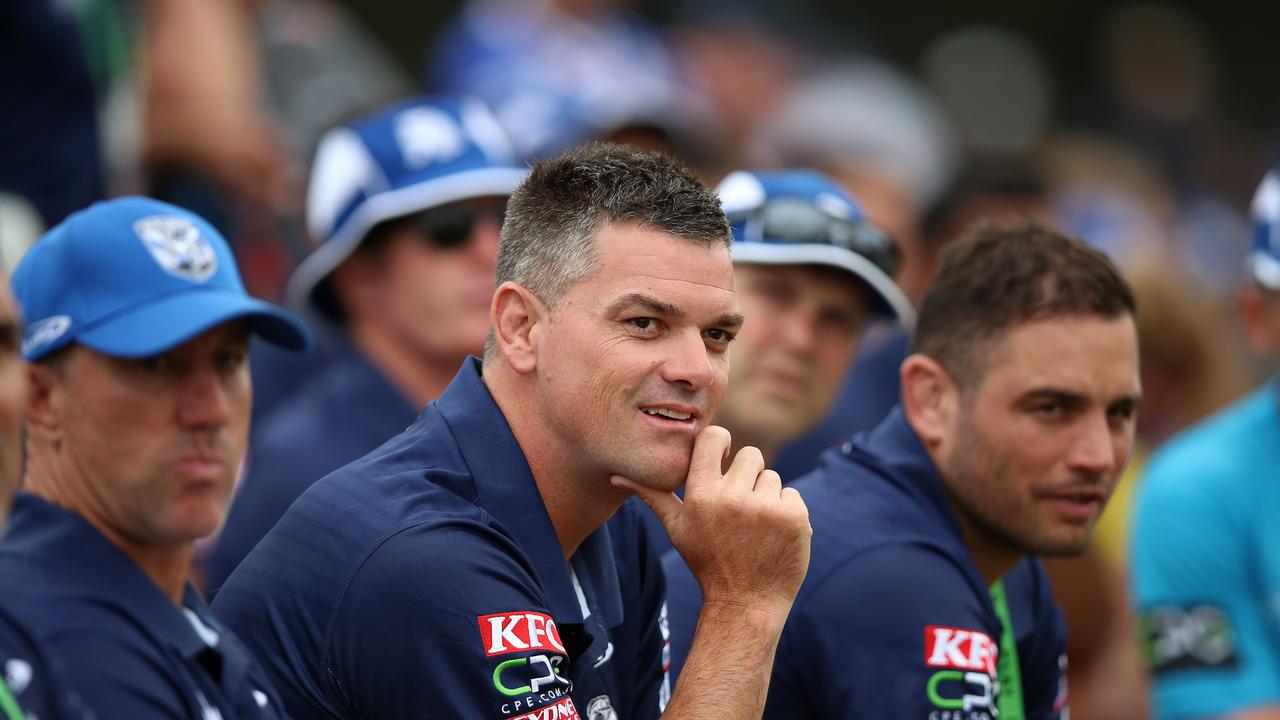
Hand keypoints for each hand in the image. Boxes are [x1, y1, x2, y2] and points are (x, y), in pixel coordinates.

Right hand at [613, 425, 810, 613]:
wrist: (746, 604)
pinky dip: (786, 512)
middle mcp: (733, 498)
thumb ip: (652, 496)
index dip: (721, 442)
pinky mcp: (794, 518)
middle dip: (747, 476)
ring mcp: (766, 508)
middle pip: (751, 454)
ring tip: (755, 527)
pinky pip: (792, 495)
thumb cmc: (707, 563)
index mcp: (701, 495)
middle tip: (740, 507)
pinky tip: (774, 535)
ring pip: (772, 477)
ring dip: (766, 497)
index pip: (714, 436)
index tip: (722, 458)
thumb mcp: (677, 529)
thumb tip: (616, 476)